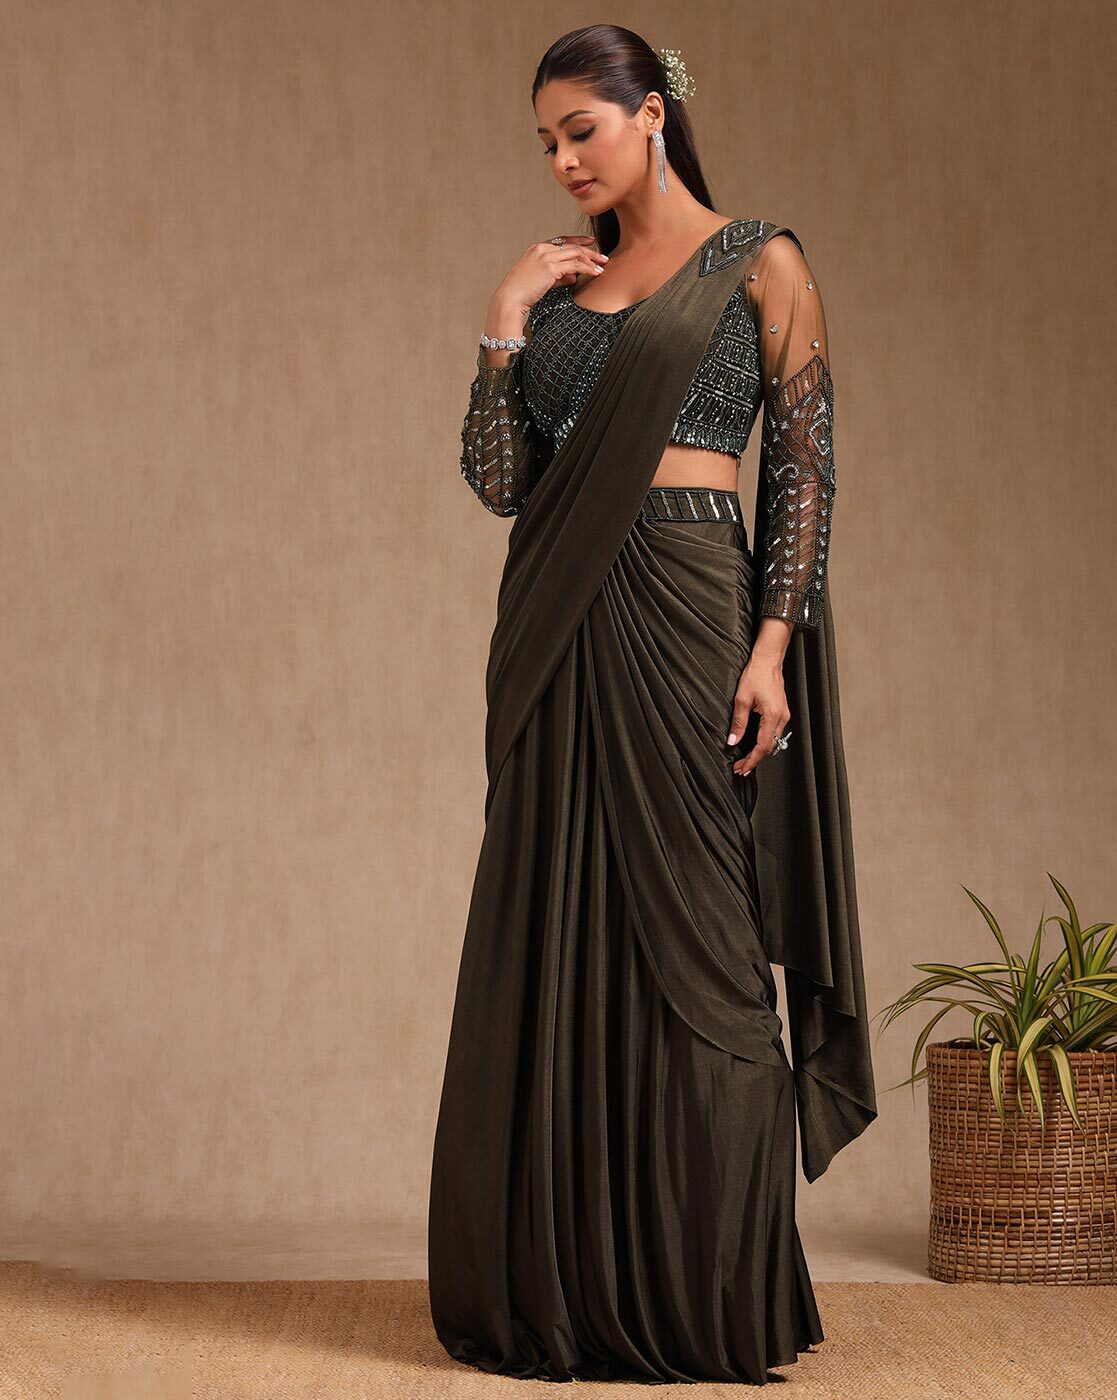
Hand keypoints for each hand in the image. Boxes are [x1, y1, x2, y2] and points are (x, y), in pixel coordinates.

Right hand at [492, 235, 609, 319]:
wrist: (510, 298)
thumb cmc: (522, 292)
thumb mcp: (541, 280)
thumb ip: (558, 276)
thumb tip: (574, 276)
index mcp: (537, 248)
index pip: (562, 240)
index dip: (578, 241)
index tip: (590, 242)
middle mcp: (542, 248)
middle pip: (572, 245)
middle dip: (590, 251)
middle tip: (602, 257)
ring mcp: (546, 257)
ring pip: (576, 253)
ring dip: (592, 259)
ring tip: (603, 265)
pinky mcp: (550, 268)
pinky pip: (575, 265)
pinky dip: (588, 268)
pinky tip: (596, 273)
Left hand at [726, 651, 790, 778]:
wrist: (768, 660)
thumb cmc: (756, 674)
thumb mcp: (741, 699)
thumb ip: (738, 723)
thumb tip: (732, 741)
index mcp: (772, 716)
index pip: (762, 746)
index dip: (751, 760)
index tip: (742, 768)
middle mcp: (781, 718)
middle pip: (769, 747)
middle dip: (755, 759)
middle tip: (740, 767)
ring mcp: (784, 715)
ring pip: (773, 741)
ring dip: (760, 752)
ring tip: (745, 759)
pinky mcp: (782, 712)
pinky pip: (775, 733)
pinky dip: (765, 742)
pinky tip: (754, 744)